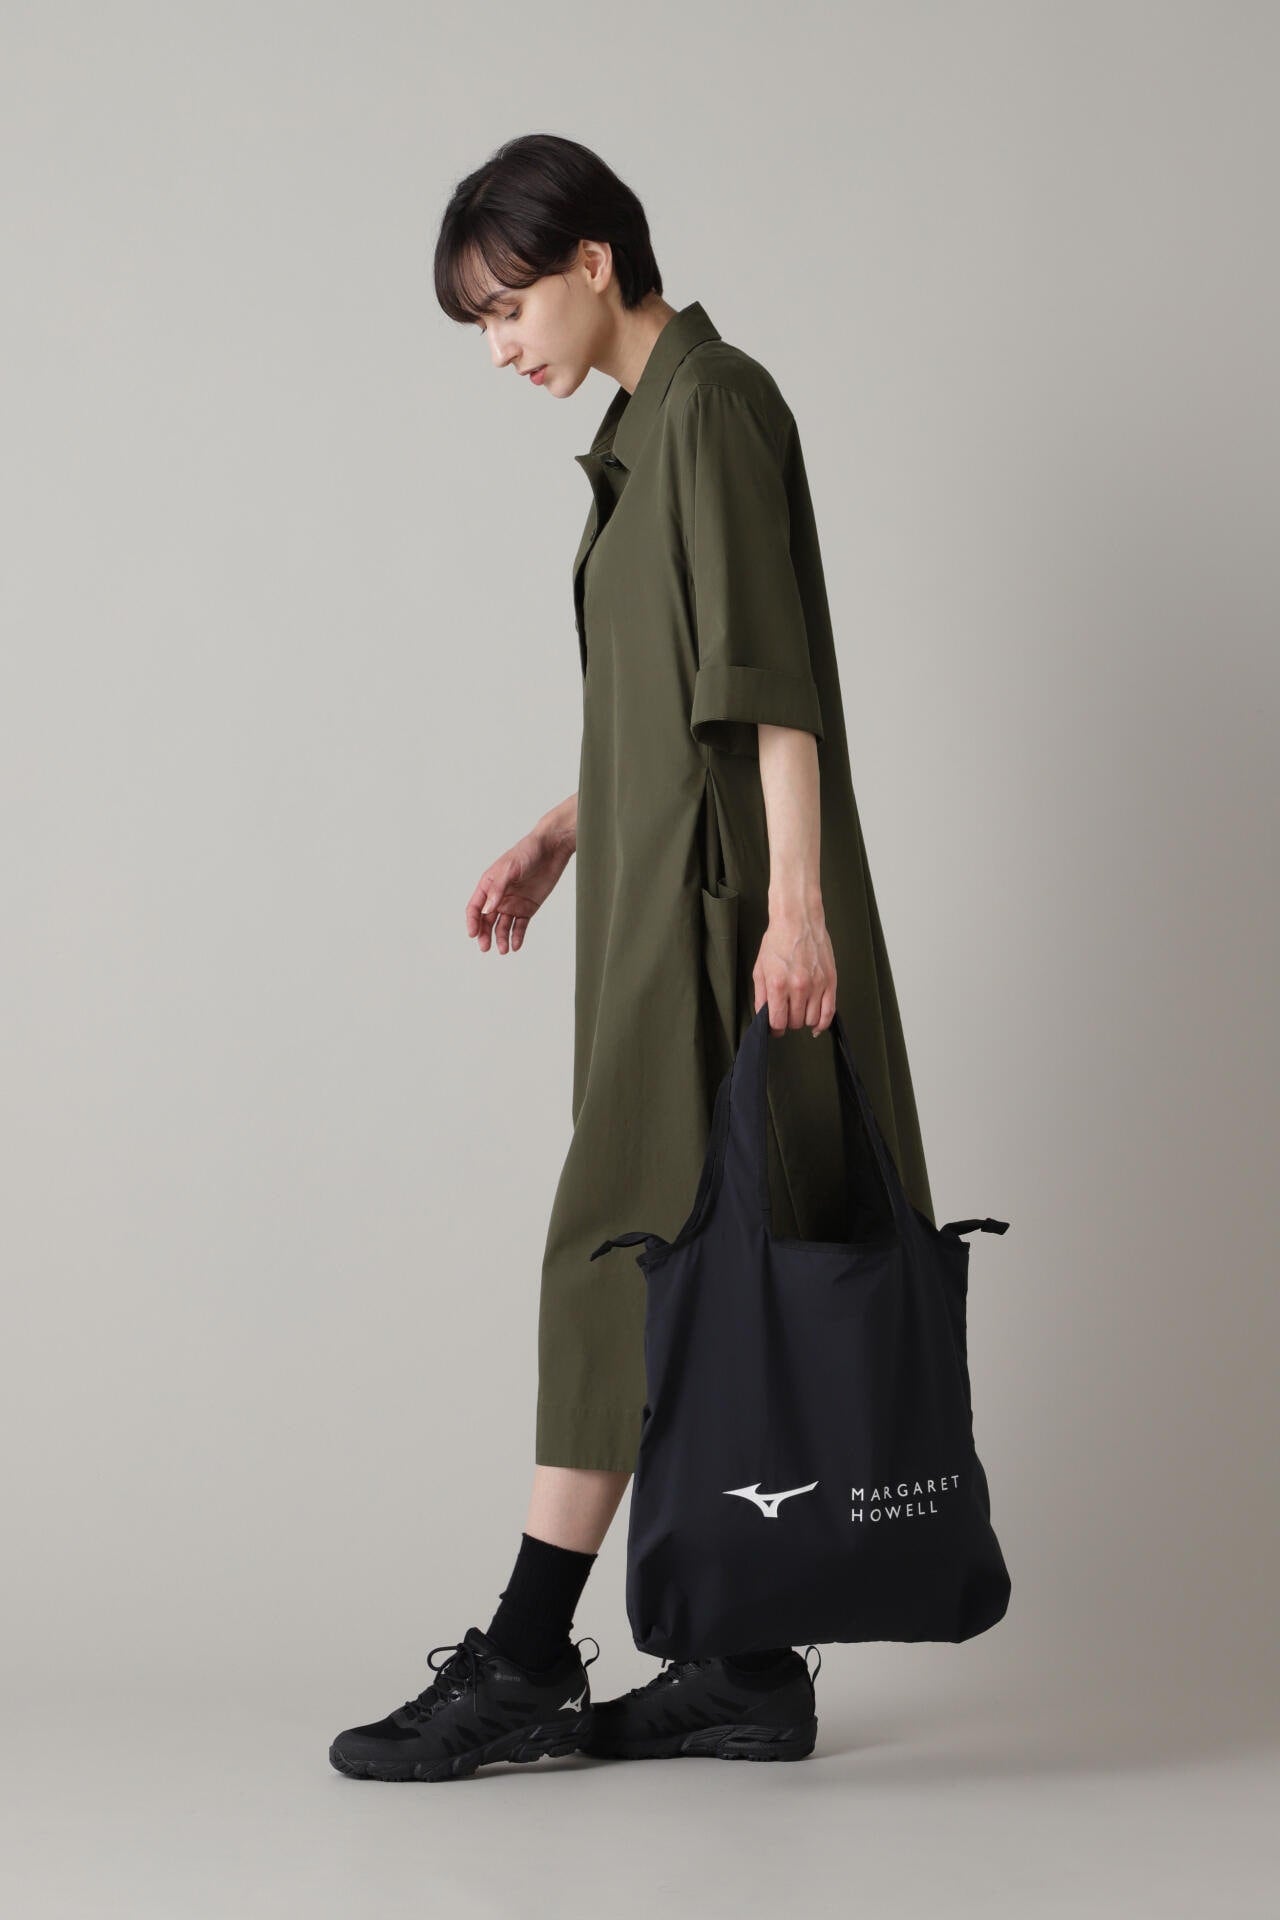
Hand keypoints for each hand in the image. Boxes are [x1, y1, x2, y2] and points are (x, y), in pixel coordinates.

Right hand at [466, 820, 573, 954]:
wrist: (551, 849)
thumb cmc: (527, 852)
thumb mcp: (509, 869)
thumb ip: (498, 890)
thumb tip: (487, 910)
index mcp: (488, 885)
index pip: (475, 907)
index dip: (473, 921)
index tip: (473, 934)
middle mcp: (498, 897)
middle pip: (487, 921)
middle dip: (484, 934)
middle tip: (485, 947)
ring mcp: (513, 903)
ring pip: (503, 926)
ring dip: (501, 938)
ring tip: (504, 950)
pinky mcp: (528, 908)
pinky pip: (520, 926)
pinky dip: (517, 937)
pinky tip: (515, 945)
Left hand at [753, 900, 836, 1035]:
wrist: (798, 920)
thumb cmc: (777, 941)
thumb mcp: (760, 969)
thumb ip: (761, 996)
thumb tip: (764, 1017)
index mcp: (778, 984)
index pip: (778, 1022)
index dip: (774, 1028)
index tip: (774, 1027)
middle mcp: (799, 987)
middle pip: (795, 1022)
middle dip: (788, 1021)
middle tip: (786, 1012)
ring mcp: (817, 985)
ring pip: (812, 1020)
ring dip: (804, 1020)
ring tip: (799, 1009)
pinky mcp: (831, 981)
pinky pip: (830, 1012)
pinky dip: (823, 1023)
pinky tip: (817, 1025)